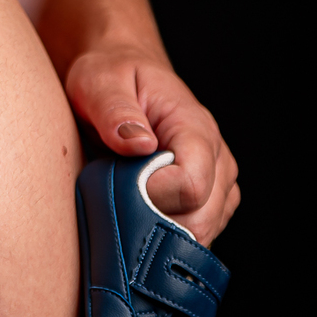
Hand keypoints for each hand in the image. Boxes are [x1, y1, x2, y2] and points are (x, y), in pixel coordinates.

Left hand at [65, 47, 238, 246]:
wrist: (124, 79)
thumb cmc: (112, 78)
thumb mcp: (99, 82)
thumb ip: (115, 111)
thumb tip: (137, 144)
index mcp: (196, 127)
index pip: (191, 186)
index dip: (151, 195)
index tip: (118, 183)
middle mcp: (217, 160)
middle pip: (200, 220)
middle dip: (152, 221)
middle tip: (115, 198)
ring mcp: (218, 186)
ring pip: (199, 236)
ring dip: (158, 232)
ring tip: (126, 202)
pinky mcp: (208, 205)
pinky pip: (193, 238)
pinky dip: (164, 238)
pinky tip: (138, 217)